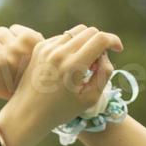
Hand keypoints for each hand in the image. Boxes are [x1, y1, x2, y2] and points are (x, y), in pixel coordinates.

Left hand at [0, 25, 123, 145]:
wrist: (27, 114)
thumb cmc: (61, 111)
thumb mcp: (90, 98)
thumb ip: (104, 74)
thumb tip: (104, 55)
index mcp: (73, 66)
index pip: (100, 39)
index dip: (114, 41)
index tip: (118, 49)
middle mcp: (59, 52)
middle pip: (90, 31)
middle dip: (100, 42)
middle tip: (98, 62)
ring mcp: (47, 47)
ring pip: (76, 32)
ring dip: (86, 43)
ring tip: (84, 64)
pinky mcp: (39, 47)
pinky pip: (63, 37)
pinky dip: (71, 46)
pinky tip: (68, 64)